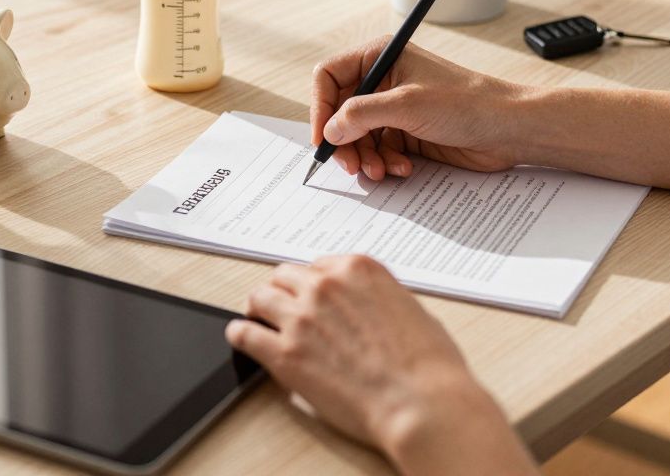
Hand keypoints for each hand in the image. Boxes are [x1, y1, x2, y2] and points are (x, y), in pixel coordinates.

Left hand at [226, 256, 536, 474]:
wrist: (421, 403)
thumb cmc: (428, 364)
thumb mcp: (410, 307)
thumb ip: (376, 297)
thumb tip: (363, 306)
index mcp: (357, 269)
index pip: (317, 265)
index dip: (312, 283)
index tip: (309, 295)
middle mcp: (324, 286)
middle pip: (284, 276)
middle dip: (284, 291)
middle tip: (283, 308)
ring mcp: (301, 318)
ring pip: (259, 297)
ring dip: (259, 308)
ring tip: (258, 320)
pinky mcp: (284, 353)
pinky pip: (244, 333)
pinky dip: (241, 335)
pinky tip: (243, 339)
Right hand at [311, 39, 525, 179]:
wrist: (508, 128)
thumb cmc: (467, 102)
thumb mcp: (407, 104)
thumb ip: (360, 115)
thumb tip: (329, 131)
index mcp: (380, 57)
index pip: (329, 77)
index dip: (321, 108)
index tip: (323, 138)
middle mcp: (383, 80)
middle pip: (340, 112)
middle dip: (344, 142)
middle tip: (350, 166)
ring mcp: (394, 108)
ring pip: (358, 136)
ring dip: (365, 157)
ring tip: (380, 171)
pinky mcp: (406, 132)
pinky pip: (379, 150)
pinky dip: (385, 162)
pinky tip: (402, 168)